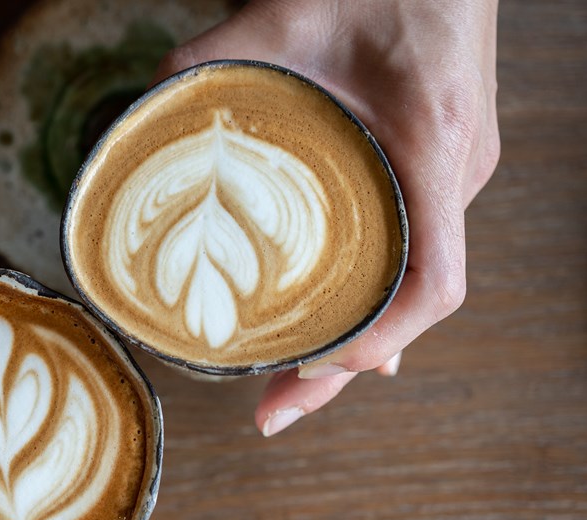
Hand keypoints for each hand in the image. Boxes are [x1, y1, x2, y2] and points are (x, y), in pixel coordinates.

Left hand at [155, 0, 499, 435]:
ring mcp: (457, 174)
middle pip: (414, 305)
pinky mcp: (442, 166)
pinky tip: (333, 324)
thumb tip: (129, 126)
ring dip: (357, 340)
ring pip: (414, 283)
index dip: (377, 341)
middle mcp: (458, 173)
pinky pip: (413, 250)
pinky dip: (371, 296)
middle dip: (344, 369)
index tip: (314, 368)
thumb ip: (202, 65)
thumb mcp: (278, 14)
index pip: (434, 283)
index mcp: (432, 145)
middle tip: (272, 412)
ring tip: (292, 386)